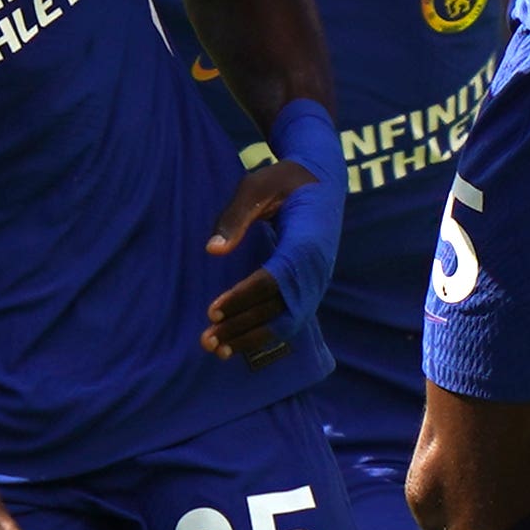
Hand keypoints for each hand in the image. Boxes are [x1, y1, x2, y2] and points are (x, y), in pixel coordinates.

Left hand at [199, 156, 321, 365]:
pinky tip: (237, 344)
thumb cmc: (285, 180)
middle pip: (282, 308)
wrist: (322, 181)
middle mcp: (317, 266)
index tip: (212, 311)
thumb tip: (212, 250)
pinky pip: (290, 318)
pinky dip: (264, 334)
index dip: (245, 297)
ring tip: (217, 348)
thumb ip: (235, 216)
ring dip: (252, 337)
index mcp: (308, 238)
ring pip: (288, 320)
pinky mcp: (311, 288)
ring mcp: (317, 280)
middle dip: (243, 326)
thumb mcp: (257, 186)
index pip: (276, 278)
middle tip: (207, 339)